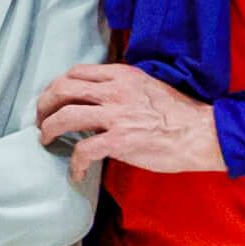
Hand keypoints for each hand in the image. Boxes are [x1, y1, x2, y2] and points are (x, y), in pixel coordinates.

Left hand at [33, 61, 222, 185]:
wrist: (202, 132)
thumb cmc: (178, 113)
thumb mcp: (145, 86)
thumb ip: (120, 88)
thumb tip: (97, 100)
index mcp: (120, 75)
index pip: (75, 73)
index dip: (56, 87)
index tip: (53, 101)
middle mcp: (114, 91)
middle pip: (61, 89)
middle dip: (43, 105)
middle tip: (41, 121)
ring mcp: (116, 115)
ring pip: (64, 116)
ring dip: (48, 130)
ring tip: (47, 141)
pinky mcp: (120, 141)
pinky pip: (83, 150)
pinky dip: (75, 163)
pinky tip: (76, 172)